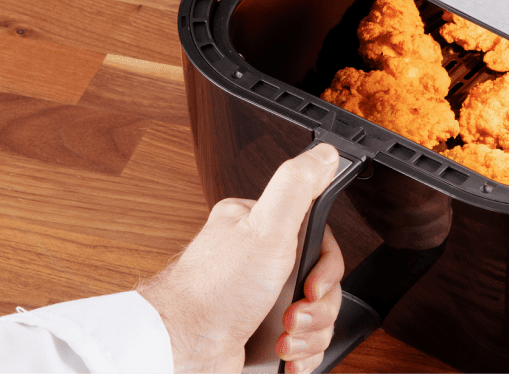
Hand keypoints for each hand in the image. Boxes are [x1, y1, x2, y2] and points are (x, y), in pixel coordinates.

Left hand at [137, 144, 344, 372]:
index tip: (313, 284)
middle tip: (294, 314)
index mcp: (260, 228)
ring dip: (309, 334)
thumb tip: (326, 154)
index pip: (321, 241)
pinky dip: (301, 354)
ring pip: (317, 316)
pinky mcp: (262, 332)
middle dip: (317, 308)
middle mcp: (261, 262)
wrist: (182, 349)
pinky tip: (285, 355)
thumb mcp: (265, 228)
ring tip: (284, 338)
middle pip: (323, 283)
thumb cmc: (213, 293)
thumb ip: (297, 187)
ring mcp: (262, 299)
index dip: (327, 269)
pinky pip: (303, 343)